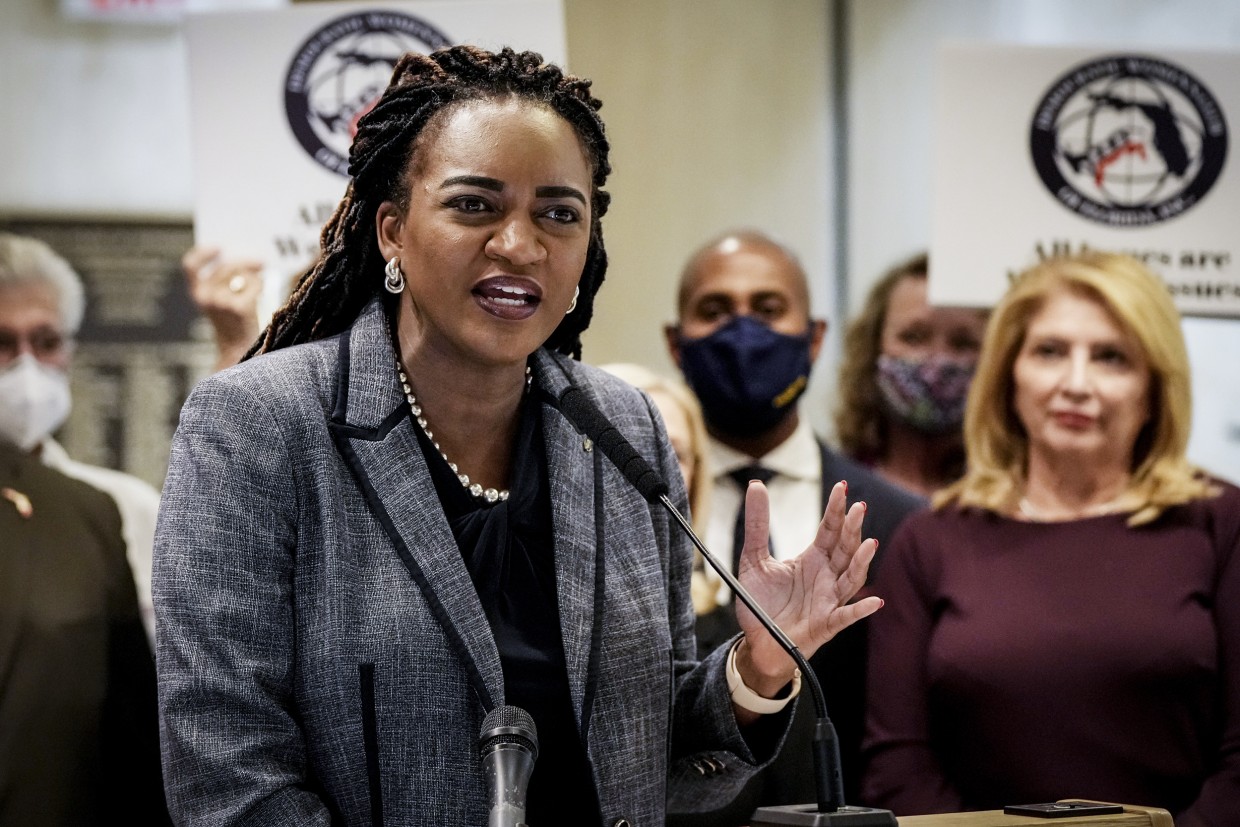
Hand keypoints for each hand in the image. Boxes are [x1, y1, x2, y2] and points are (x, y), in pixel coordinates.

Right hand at [183, 245, 263, 370]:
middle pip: (226, 266)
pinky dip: (260, 287)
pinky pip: (254, 285)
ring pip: (242, 274)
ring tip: (261, 279)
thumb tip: (245, 257)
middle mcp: (205, 297)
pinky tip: (262, 292)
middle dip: (245, 261)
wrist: (238, 349)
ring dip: (254, 276)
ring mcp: (221, 302)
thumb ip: (226, 280)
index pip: (190, 266)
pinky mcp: (239, 308)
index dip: (203, 253)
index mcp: (197, 293)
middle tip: (260, 261)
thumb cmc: (234, 321)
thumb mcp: (222, 299)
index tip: (219, 247)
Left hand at [732, 480, 880, 700]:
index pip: (829, 529)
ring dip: (861, 562)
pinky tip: (875, 602)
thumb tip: (756, 485)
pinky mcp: (826, 624)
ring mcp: (830, 600)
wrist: (757, 642)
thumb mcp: (753, 559)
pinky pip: (846, 616)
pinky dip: (861, 610)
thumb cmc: (762, 602)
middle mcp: (827, 576)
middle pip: (845, 548)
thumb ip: (757, 524)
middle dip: (852, 528)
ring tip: (870, 543)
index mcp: (813, 559)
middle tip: (859, 507)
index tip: (842, 487)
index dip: (836, 509)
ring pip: (851, 578)